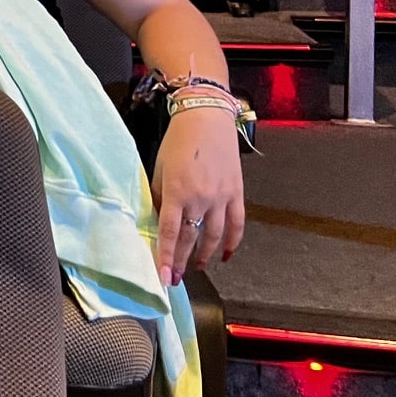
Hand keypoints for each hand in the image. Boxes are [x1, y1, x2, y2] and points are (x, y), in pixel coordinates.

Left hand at [150, 105, 245, 286]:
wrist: (207, 119)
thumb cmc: (177, 142)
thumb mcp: (159, 169)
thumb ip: (159, 197)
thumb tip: (158, 222)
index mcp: (177, 192)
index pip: (170, 233)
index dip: (166, 257)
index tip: (163, 277)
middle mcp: (201, 198)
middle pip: (191, 238)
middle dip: (182, 261)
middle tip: (175, 278)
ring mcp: (222, 197)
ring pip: (214, 236)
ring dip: (204, 255)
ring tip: (195, 268)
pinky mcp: (237, 193)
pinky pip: (237, 224)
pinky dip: (232, 242)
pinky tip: (224, 255)